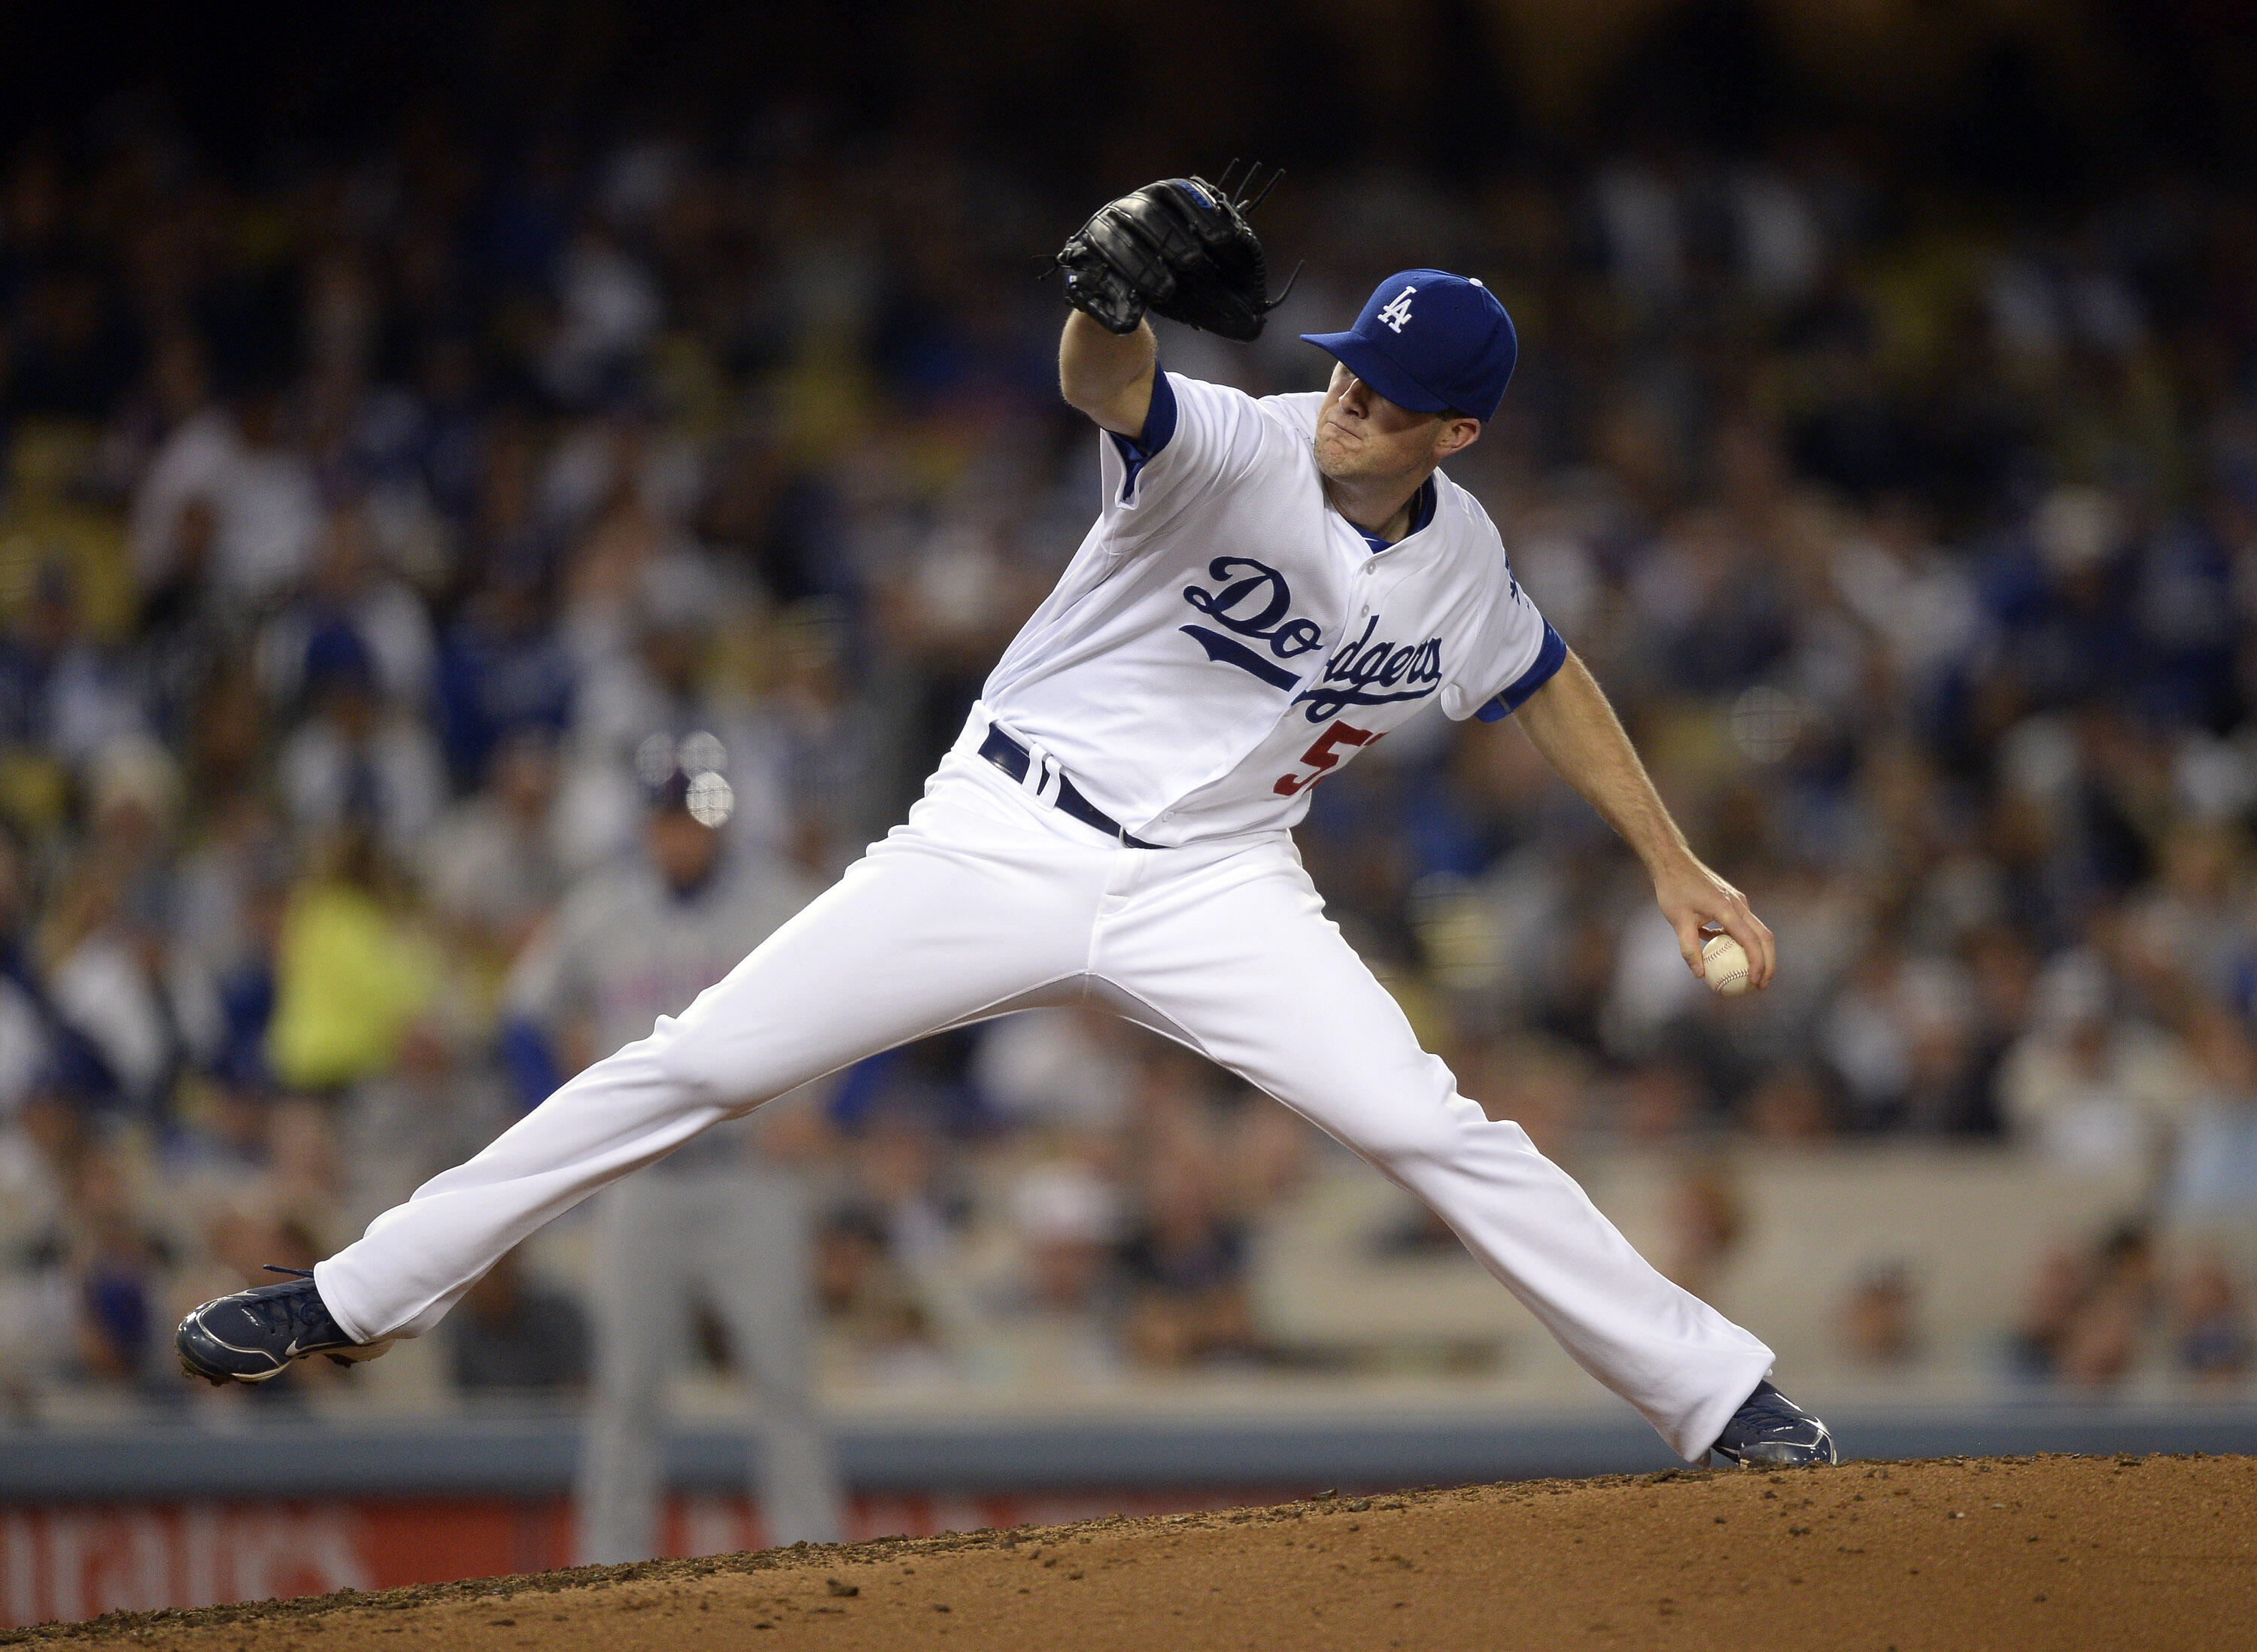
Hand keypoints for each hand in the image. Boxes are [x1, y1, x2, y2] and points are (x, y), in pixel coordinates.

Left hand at [1652, 854, 1775, 990]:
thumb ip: (1689, 948)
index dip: (1757, 963)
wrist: (1673, 862)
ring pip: (1756, 930)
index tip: (1754, 982)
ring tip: (1751, 976)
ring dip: (1758, 953)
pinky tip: (1727, 955)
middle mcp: (1739, 904)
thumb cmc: (1673, 890)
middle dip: (1768, 962)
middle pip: (1764, 936)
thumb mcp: (1677, 920)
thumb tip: (1700, 975)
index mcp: (1727, 908)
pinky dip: (1741, 942)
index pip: (1750, 940)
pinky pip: (1742, 925)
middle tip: (1761, 985)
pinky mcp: (1733, 901)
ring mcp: (1738, 901)